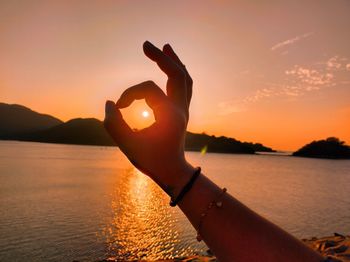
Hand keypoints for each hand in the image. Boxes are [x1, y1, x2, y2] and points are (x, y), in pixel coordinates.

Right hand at [104, 41, 194, 196]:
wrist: (172, 171)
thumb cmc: (151, 161)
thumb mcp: (128, 146)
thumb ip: (114, 125)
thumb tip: (110, 103)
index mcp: (170, 116)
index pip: (149, 90)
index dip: (130, 94)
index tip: (119, 107)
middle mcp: (181, 109)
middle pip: (177, 74)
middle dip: (161, 57)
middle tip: (145, 44)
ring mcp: (184, 109)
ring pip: (184, 78)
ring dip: (174, 61)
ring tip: (164, 47)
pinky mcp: (182, 111)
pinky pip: (184, 86)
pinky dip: (177, 73)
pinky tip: (170, 65)